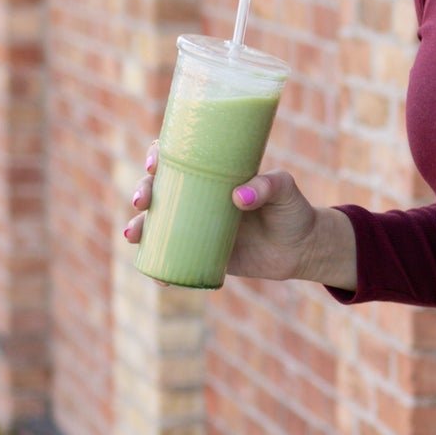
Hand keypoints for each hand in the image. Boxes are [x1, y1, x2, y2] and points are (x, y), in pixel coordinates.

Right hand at [121, 152, 355, 285]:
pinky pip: (174, 260)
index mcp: (212, 174)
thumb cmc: (292, 210)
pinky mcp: (203, 255)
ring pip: (157, 225)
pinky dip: (162, 270)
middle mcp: (198, 198)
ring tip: (133, 235)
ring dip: (138, 228)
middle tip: (142, 202)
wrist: (301, 249)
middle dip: (141, 192)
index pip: (176, 158)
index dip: (156, 156)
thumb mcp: (285, 191)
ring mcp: (197, 227)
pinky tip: (159, 277)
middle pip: (158, 190)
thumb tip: (239, 196)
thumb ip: (268, 186)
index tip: (154, 163)